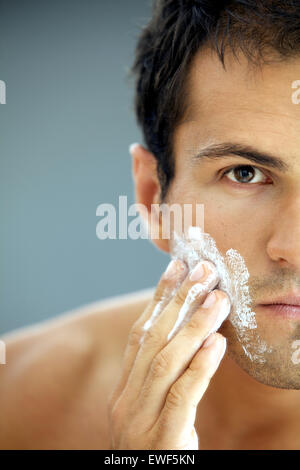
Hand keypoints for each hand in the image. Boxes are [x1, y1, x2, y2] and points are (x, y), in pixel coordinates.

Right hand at [108, 258, 230, 449]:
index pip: (140, 335)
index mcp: (124, 392)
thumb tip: (187, 334)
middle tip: (202, 270)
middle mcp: (126, 402)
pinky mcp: (161, 443)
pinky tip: (216, 344)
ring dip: (193, 327)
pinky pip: (181, 398)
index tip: (177, 268)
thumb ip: (160, 379)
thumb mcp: (151, 412)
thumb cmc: (154, 451)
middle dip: (178, 302)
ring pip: (165, 363)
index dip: (158, 299)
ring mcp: (140, 422)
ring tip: (217, 298)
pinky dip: (199, 368)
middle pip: (152, 341)